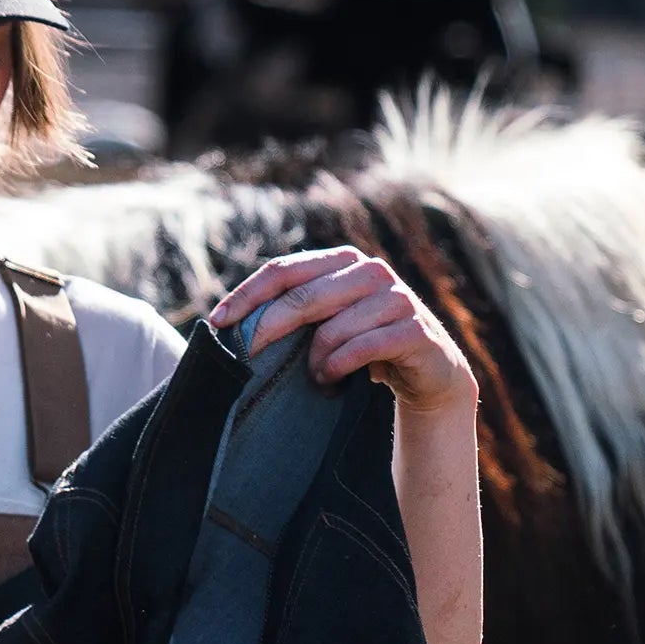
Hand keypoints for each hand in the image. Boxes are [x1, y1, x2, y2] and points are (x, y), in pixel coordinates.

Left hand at [210, 246, 477, 427]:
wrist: (427, 373)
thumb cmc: (364, 348)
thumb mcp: (328, 324)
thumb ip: (295, 313)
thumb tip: (229, 324)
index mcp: (342, 262)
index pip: (283, 270)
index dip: (247, 295)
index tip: (217, 321)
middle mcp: (370, 271)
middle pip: (303, 296)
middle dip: (268, 328)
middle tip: (247, 355)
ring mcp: (396, 298)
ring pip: (333, 328)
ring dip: (314, 361)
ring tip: (314, 377)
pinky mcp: (415, 329)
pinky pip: (362, 348)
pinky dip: (339, 368)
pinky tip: (332, 380)